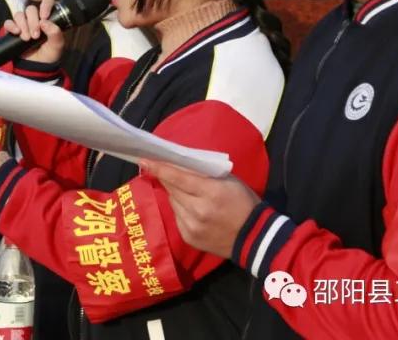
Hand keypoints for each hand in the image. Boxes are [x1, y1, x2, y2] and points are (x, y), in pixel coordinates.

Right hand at [3, 0, 64, 64]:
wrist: (37, 66)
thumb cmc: (49, 54)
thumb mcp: (57, 45)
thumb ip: (55, 33)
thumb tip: (45, 22)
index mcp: (48, 17)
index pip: (47, 1)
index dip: (45, 5)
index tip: (44, 17)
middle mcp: (35, 18)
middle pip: (30, 9)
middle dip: (33, 22)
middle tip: (36, 36)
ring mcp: (23, 23)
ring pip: (19, 14)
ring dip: (23, 25)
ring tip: (27, 38)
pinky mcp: (13, 30)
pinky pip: (8, 22)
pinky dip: (12, 26)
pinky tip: (17, 33)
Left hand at [140, 159, 259, 258]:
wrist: (254, 237)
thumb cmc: (244, 202)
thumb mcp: (229, 181)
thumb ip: (204, 173)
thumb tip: (181, 165)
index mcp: (210, 192)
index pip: (178, 177)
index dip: (159, 168)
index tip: (143, 160)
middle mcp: (197, 210)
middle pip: (172, 189)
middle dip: (166, 178)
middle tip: (162, 169)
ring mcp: (191, 226)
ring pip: (173, 203)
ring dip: (176, 194)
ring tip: (187, 192)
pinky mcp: (189, 237)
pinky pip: (177, 217)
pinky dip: (181, 209)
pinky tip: (192, 209)